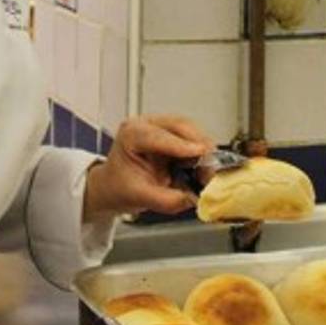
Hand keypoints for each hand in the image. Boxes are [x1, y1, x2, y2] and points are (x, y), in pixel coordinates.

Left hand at [83, 115, 212, 221]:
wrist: (114, 187)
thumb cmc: (119, 187)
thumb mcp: (139, 197)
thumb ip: (167, 200)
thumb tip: (192, 198)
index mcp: (131, 134)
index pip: (159, 136)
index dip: (182, 145)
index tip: (201, 153)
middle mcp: (146, 124)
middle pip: (180, 126)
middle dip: (198, 146)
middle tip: (211, 167)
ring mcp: (161, 126)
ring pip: (190, 130)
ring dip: (202, 150)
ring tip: (207, 171)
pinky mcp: (174, 134)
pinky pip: (193, 138)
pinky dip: (201, 153)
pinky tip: (202, 167)